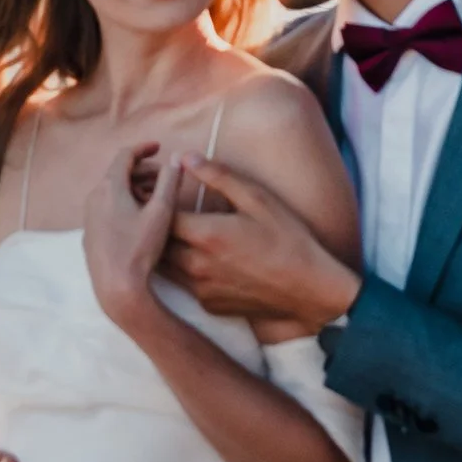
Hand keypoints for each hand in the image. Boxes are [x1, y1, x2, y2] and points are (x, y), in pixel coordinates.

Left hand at [83, 135, 181, 336]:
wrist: (116, 287)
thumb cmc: (139, 249)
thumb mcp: (161, 212)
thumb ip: (169, 182)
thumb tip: (175, 159)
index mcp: (109, 187)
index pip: (124, 155)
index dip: (142, 148)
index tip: (158, 147)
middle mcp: (93, 197)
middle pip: (117, 173)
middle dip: (141, 170)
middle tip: (163, 176)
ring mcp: (88, 217)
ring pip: (111, 191)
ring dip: (133, 187)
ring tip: (155, 196)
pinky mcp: (89, 234)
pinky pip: (106, 207)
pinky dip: (122, 202)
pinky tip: (139, 217)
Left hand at [167, 157, 363, 330]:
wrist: (308, 290)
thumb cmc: (287, 239)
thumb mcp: (256, 198)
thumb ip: (217, 176)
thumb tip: (183, 157)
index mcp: (204, 234)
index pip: (160, 213)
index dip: (153, 199)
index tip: (154, 189)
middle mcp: (195, 264)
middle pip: (157, 242)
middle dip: (155, 225)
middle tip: (158, 209)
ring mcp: (200, 288)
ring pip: (166, 265)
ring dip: (166, 248)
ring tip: (176, 231)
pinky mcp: (208, 305)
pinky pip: (185, 284)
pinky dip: (185, 269)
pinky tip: (200, 258)